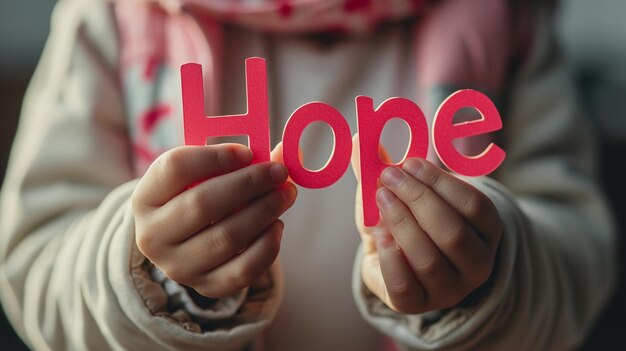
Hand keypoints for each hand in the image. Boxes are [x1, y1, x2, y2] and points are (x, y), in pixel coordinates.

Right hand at [132, 144, 296, 297]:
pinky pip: (243, 270)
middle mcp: (153, 235)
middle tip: (278, 172)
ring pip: (227, 237)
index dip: (215, 157)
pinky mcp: (206, 287)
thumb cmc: (197, 197)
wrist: (185, 245)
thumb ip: (238, 160)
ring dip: (264, 211)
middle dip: (248, 184)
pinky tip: (277, 225)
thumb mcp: (202, 175)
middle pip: (203, 204)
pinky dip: (267, 246)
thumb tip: (285, 151)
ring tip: (285, 194)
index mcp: (146, 197)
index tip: (248, 152)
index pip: (175, 168)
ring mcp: (178, 266)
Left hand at [352, 140, 501, 313]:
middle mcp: (477, 264)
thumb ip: (385, 167)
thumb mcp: (400, 191)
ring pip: (429, 259)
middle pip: (453, 232)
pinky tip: (377, 235)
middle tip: (389, 177)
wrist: (391, 262)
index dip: (441, 182)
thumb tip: (359, 137)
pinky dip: (389, 257)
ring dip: (401, 224)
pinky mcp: (419, 305)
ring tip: (381, 198)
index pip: (475, 206)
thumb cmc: (405, 220)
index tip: (408, 163)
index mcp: (487, 232)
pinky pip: (405, 285)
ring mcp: (450, 289)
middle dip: (418, 200)